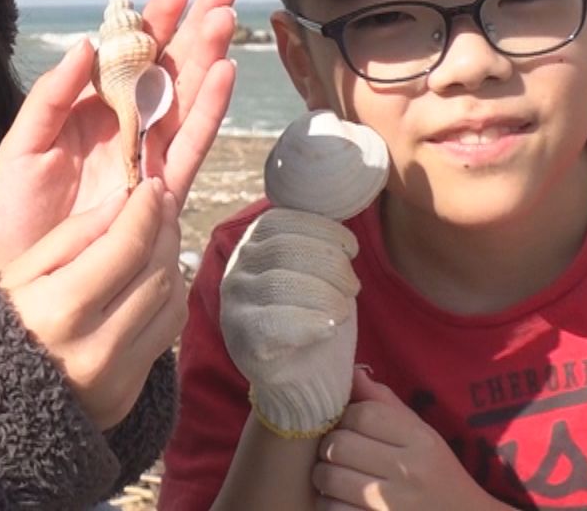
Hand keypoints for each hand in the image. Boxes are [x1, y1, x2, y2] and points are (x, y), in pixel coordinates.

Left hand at [0, 0, 236, 271]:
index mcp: (92, 111)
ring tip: (225, 19)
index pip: (128, 56)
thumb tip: (85, 45)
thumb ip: (51, 95)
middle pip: (168, 69)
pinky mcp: (161, 192)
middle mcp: (126, 129)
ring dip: (207, 58)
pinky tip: (224, 74)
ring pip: (185, 98)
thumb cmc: (17, 216)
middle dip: (194, 28)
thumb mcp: (21, 146)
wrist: (28, 282)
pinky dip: (210, 110)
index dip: (152, 21)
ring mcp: (146, 158)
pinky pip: (190, 145)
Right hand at [0, 177, 185, 428]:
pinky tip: (153, 277)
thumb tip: (122, 201)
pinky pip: (165, 335)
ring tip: (159, 237)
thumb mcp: (20, 271)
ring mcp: (117, 375)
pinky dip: (167, 299)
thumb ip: (73, 235)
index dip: (146, 210)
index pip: (128, 246)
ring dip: (173, 263)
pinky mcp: (128, 393)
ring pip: (172, 304)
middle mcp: (98, 345)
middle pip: (159, 272)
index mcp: (63, 309)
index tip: (151, 186)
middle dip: (165, 230)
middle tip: (161, 203)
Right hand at [219, 207, 360, 437]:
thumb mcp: (318, 272)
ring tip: (342, 309)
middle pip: (285, 250)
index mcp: (251, 247)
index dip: (322, 231)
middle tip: (352, 287)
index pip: (281, 221)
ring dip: (326, 295)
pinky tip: (329, 328)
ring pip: (282, 283)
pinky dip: (312, 323)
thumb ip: (318, 243)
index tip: (351, 250)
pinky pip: (277, 324)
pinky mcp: (244, 344)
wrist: (308, 380)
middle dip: (330, 265)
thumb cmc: (317, 318)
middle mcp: (235, 273)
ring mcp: (234, 308)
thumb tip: (337, 206)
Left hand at [312, 371, 506, 509]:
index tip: (347, 427)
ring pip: (329, 477)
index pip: (363, 413)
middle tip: (334, 453)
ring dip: (323, 476)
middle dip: (329, 447)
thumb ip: (385, 404)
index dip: (345, 417)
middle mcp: (410, 472)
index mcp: (422, 441)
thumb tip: (353, 371)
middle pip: (340, 444)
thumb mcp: (421, 436)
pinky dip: (329, 504)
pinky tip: (341, 501)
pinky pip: (332, 509)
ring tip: (332, 477)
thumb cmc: (437, 475)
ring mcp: (393, 505)